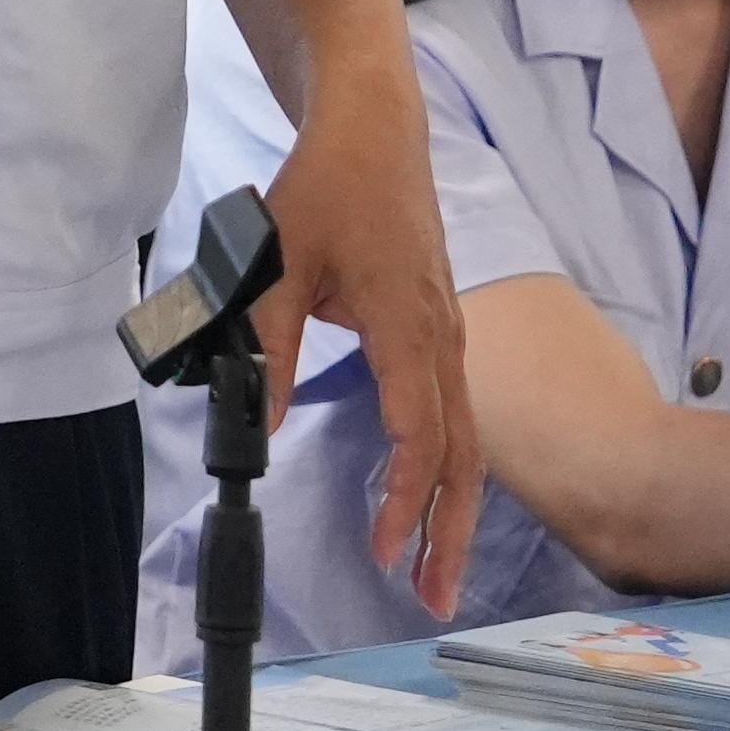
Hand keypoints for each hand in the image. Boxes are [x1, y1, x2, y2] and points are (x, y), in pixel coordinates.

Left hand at [251, 64, 480, 618]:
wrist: (376, 133)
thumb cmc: (328, 190)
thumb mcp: (278, 261)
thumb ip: (269, 341)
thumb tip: (263, 416)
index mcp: (406, 324)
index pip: (418, 432)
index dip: (405, 498)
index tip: (386, 548)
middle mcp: (442, 339)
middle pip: (460, 456)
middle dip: (449, 533)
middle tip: (433, 597)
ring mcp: (451, 336)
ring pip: (467, 440)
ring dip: (455, 510)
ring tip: (438, 571)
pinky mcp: (444, 332)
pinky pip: (458, 414)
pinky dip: (452, 468)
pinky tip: (435, 503)